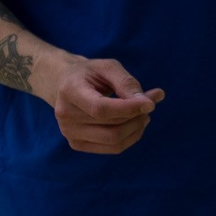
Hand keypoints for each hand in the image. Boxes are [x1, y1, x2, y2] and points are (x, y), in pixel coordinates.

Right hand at [44, 54, 164, 153]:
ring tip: (143, 114)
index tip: (150, 104)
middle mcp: (65, 115)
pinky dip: (130, 137)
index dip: (128, 109)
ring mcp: (69, 132)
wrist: (64, 84)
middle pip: (112, 125)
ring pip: (115, 140)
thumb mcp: (107, 67)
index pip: (100, 109)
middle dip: (137, 116)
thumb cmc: (90, 74)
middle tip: (149, 103)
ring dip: (136, 128)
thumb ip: (126, 82)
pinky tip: (134, 124)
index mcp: (70, 91)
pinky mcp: (76, 144)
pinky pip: (113, 148)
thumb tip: (148, 104)